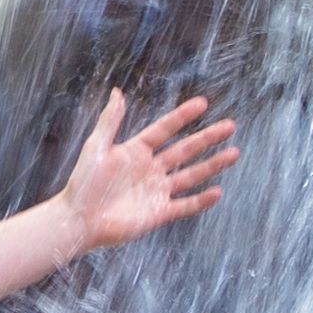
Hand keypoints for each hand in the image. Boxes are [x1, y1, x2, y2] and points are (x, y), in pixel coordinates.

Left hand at [59, 86, 238, 249]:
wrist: (78, 219)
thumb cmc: (82, 183)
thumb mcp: (97, 147)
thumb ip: (110, 121)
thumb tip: (117, 92)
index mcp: (136, 151)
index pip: (165, 129)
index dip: (183, 116)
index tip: (203, 103)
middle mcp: (150, 170)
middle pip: (185, 150)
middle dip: (208, 138)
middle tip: (230, 126)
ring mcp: (156, 192)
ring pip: (191, 176)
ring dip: (213, 165)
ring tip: (234, 153)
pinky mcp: (158, 213)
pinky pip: (185, 206)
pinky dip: (201, 201)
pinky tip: (217, 191)